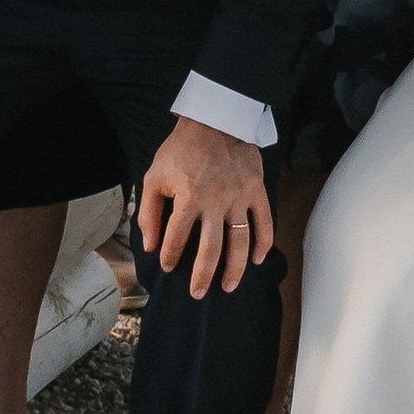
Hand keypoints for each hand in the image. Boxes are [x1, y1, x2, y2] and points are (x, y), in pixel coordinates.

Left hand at [137, 117, 272, 295]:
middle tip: (197, 293)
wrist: (215, 120)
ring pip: (239, 243)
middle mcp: (215, 202)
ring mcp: (239, 198)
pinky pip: (264, 222)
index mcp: (188, 198)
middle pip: (210, 250)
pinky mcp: (256, 191)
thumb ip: (149, 212)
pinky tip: (256, 259)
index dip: (169, 256)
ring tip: (227, 287)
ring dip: (234, 269)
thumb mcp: (155, 176)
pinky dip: (263, 242)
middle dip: (202, 276)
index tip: (167, 265)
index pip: (177, 239)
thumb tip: (149, 245)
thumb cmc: (181, 149)